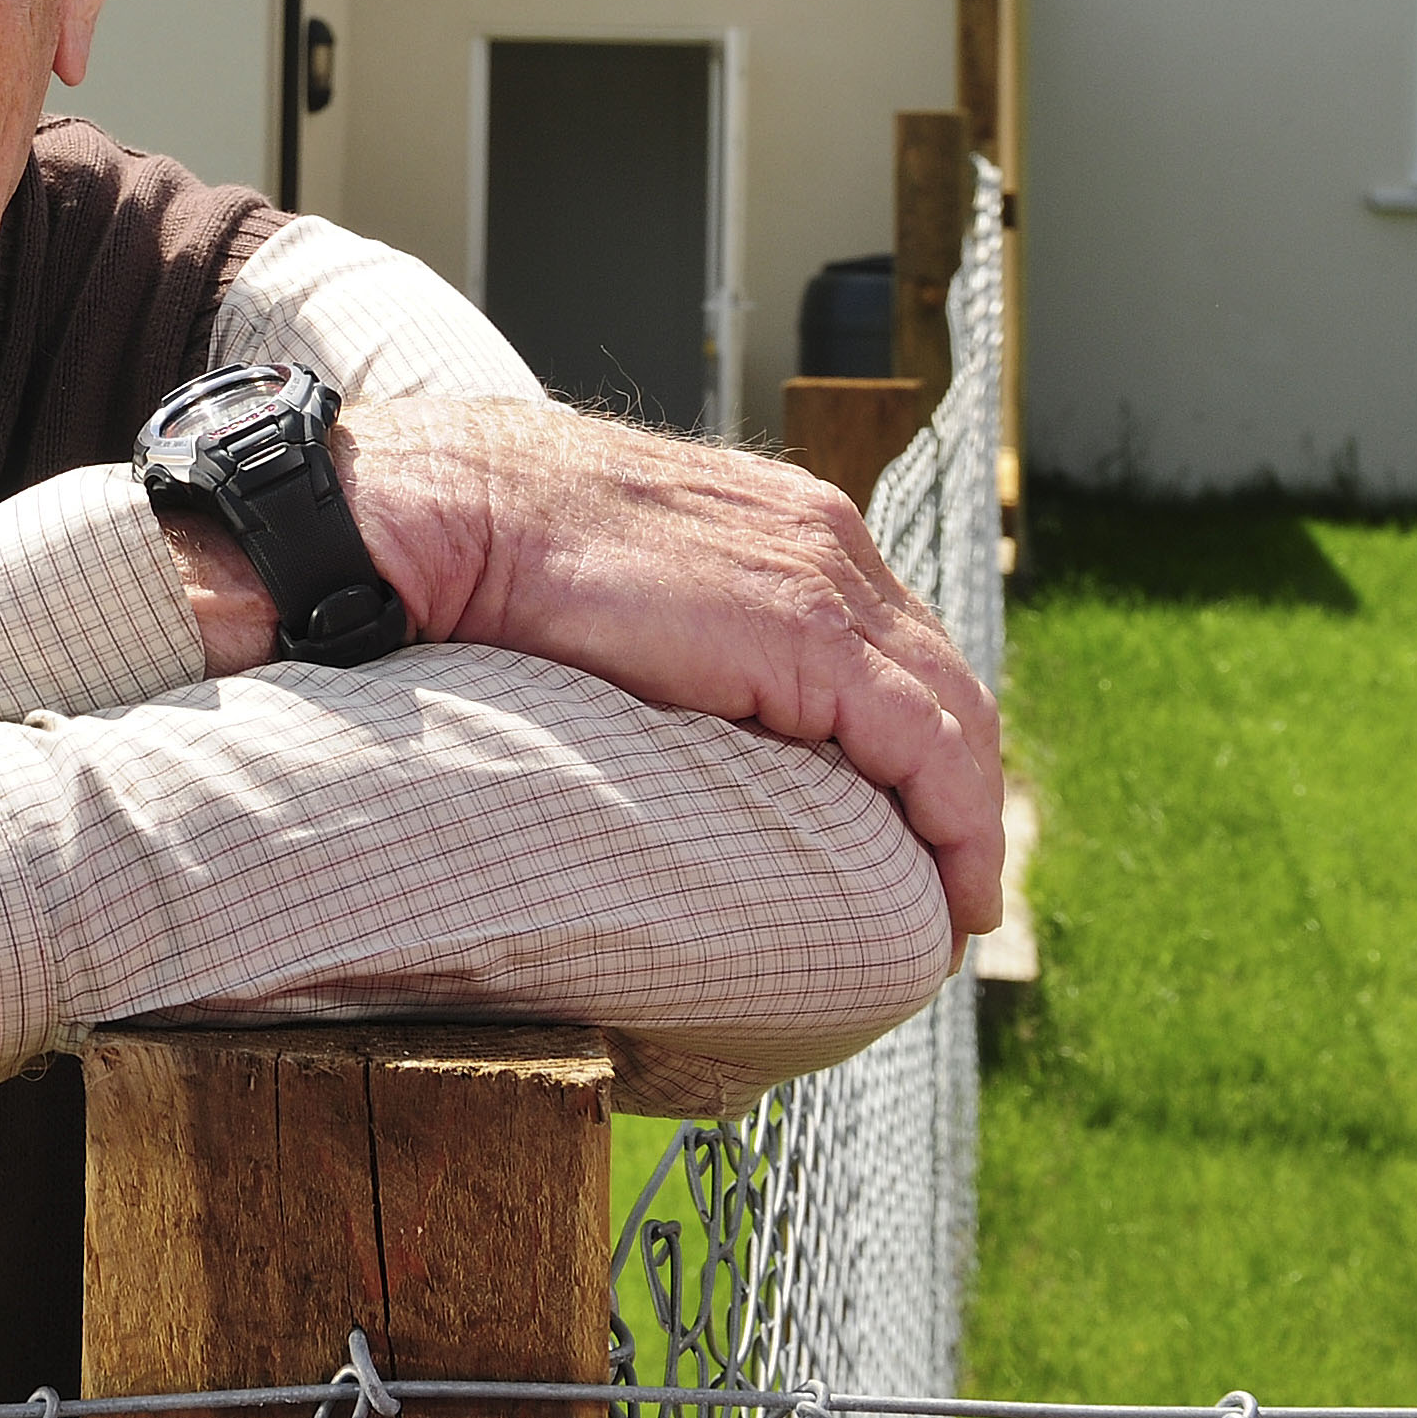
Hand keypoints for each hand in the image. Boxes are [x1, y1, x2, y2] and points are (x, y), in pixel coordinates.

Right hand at [168, 399, 1004, 935]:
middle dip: (964, 792)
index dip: (928, 749)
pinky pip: (925, 741)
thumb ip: (687, 646)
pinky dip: (955, 819)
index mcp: (783, 527)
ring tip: (952, 908)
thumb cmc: (497, 564)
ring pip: (952, 715)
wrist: (449, 509)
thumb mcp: (624, 598)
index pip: (898, 647)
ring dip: (968, 819)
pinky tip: (949, 888)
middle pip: (943, 680)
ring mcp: (822, 575)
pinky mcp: (806, 628)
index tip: (925, 833)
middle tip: (955, 889)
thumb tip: (693, 739)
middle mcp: (824, 539)